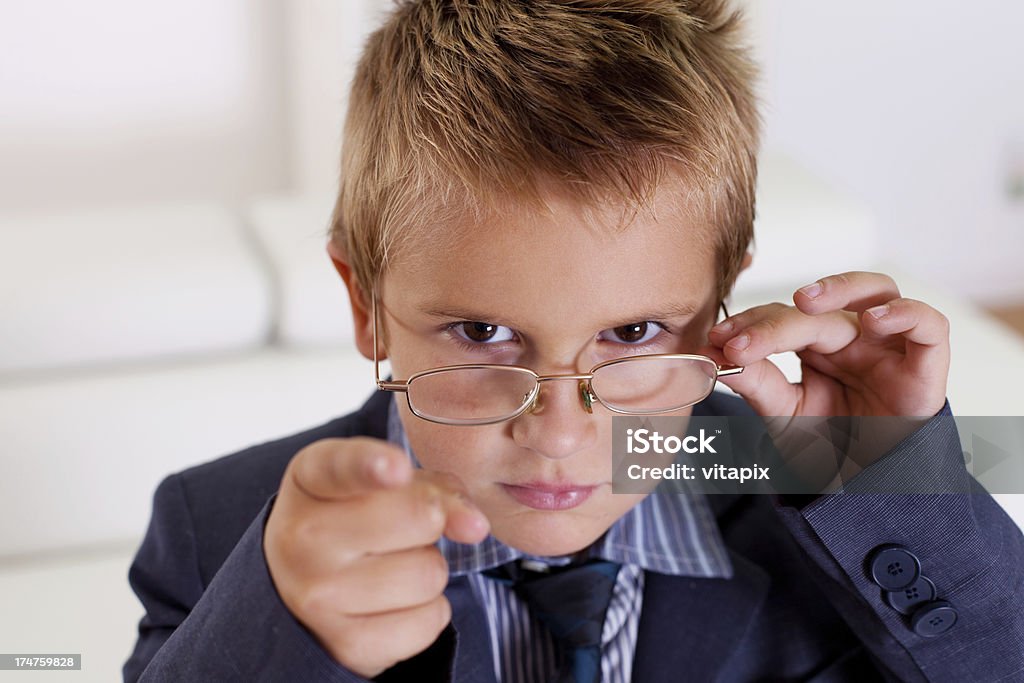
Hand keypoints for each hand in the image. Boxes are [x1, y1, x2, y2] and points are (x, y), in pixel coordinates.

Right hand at [264, 437, 488, 677]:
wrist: (303, 582)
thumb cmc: (358, 516)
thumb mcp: (387, 482)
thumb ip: (434, 487)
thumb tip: (474, 526)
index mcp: (311, 477)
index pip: (343, 467)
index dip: (374, 465)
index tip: (397, 469)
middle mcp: (301, 535)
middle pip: (419, 517)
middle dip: (431, 521)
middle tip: (402, 529)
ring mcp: (317, 595)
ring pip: (430, 573)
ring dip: (429, 568)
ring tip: (391, 565)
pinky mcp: (346, 644)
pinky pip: (431, 620)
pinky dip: (428, 611)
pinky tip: (393, 602)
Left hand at [703, 272, 950, 481]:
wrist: (869, 492)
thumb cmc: (830, 448)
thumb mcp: (784, 416)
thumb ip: (755, 383)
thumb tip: (710, 353)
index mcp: (816, 346)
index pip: (781, 318)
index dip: (750, 325)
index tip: (717, 341)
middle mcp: (852, 337)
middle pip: (818, 312)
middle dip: (775, 323)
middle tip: (740, 343)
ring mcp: (889, 346)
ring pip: (877, 290)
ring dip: (841, 287)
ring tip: (805, 302)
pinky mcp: (926, 364)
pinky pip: (928, 325)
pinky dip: (904, 314)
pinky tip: (874, 322)